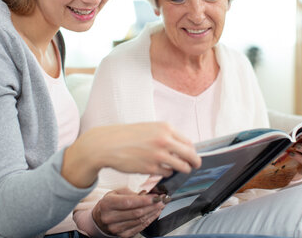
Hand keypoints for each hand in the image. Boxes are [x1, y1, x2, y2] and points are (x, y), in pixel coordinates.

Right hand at [62, 122, 201, 187]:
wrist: (107, 144)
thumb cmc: (128, 136)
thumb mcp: (149, 128)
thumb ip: (166, 136)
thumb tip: (183, 147)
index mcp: (165, 128)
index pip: (188, 142)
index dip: (192, 151)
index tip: (192, 156)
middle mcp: (164, 140)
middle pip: (190, 155)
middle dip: (194, 162)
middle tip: (194, 166)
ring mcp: (158, 155)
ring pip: (181, 167)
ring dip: (180, 169)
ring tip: (175, 169)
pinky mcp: (151, 168)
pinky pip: (167, 173)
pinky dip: (165, 173)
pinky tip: (158, 169)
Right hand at [93, 188, 164, 236]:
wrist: (100, 217)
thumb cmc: (111, 202)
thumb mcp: (117, 192)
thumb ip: (132, 193)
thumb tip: (149, 194)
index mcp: (107, 204)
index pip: (129, 202)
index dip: (145, 200)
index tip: (156, 196)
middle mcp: (110, 217)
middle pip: (136, 212)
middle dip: (153, 206)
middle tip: (163, 200)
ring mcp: (116, 228)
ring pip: (139, 220)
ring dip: (153, 212)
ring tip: (161, 205)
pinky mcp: (122, 235)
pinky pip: (139, 227)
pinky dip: (149, 220)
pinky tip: (155, 213)